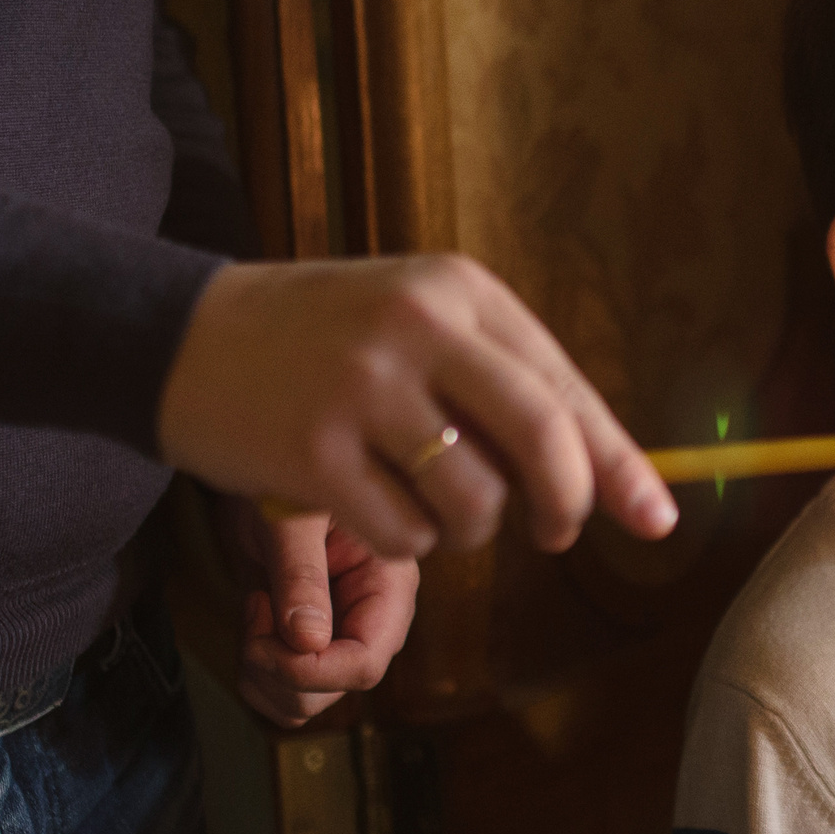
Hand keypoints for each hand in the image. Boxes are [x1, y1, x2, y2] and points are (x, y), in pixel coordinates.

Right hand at [158, 255, 679, 560]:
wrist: (178, 336)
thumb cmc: (325, 344)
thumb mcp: (419, 327)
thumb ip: (505, 389)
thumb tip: (605, 479)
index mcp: (460, 292)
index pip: (566, 390)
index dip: (618, 465)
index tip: (656, 520)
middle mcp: (418, 328)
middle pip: (542, 439)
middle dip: (567, 504)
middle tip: (556, 533)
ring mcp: (362, 387)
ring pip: (474, 501)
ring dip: (464, 529)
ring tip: (423, 499)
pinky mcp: (312, 450)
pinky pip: (404, 534)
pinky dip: (402, 541)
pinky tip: (366, 504)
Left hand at [221, 496, 419, 727]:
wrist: (261, 472)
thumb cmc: (283, 480)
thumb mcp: (289, 518)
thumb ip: (301, 575)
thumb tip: (308, 643)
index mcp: (388, 586)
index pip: (365, 661)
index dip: (311, 667)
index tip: (265, 632)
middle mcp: (372, 620)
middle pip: (335, 690)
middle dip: (279, 667)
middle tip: (257, 610)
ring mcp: (341, 636)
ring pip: (306, 703)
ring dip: (263, 673)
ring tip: (256, 610)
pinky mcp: (309, 645)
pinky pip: (284, 695)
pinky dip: (255, 675)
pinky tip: (256, 620)